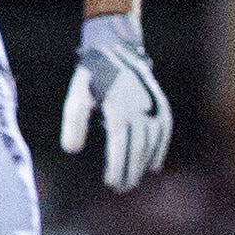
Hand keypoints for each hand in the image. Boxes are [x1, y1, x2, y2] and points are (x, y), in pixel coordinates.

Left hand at [59, 13, 173, 191]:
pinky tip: (153, 164)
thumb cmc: (91, 74)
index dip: (117, 166)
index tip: (111, 182)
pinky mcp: (159, 104)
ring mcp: (152, 106)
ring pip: (151, 142)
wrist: (116, 47)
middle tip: (121, 188)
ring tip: (133, 179)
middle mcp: (140, 109)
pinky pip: (163, 132)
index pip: (120, 146)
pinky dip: (159, 149)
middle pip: (137, 148)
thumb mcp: (76, 96)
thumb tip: (71, 149)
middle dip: (130, 170)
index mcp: (119, 109)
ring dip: (143, 163)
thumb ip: (73, 123)